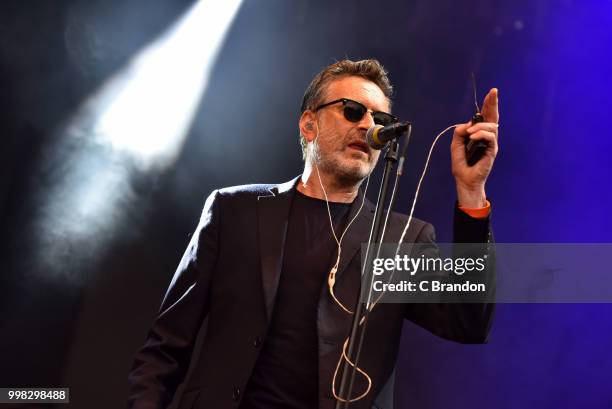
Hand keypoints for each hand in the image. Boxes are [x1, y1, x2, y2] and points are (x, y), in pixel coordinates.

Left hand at [450, 88, 498, 207]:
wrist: (465, 179)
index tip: (491, 93)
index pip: (484, 117)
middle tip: (493, 92)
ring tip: (470, 133)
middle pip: (492, 117)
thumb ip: (460, 132)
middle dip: (492, 104)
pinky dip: (481, 134)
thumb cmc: (461, 164)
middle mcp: (486, 137)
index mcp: (478, 134)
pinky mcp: (492, 150)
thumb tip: (468, 124)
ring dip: (479, 126)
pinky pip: (490, 137)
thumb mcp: (456, 145)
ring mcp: (491, 143)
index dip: (487, 105)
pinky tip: (473, 137)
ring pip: (491, 126)